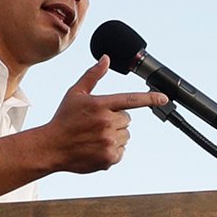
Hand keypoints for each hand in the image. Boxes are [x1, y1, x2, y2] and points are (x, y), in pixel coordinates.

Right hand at [23, 57, 164, 175]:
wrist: (51, 147)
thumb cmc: (63, 119)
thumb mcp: (75, 94)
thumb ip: (93, 76)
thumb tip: (105, 59)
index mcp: (100, 105)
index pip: (131, 99)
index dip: (150, 98)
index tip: (164, 98)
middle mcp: (106, 123)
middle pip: (128, 119)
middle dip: (116, 120)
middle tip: (97, 123)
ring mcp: (108, 141)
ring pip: (126, 135)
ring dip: (116, 135)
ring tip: (96, 136)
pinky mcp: (109, 158)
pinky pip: (122, 151)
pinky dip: (113, 150)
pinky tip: (96, 147)